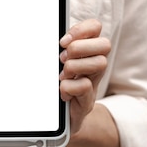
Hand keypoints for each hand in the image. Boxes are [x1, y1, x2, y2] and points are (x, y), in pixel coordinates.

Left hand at [59, 19, 109, 134]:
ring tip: (62, 75)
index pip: (95, 27)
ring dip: (75, 66)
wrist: (59, 119)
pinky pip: (85, 86)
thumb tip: (42, 32)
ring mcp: (94, 83)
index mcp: (86, 51)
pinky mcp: (88, 101)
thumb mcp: (54, 63)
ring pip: (100, 63)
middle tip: (63, 58)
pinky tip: (62, 91)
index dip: (81, 30)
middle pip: (105, 44)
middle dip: (80, 48)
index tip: (63, 41)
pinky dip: (69, 86)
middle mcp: (95, 65)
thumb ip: (55, 48)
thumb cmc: (56, 84)